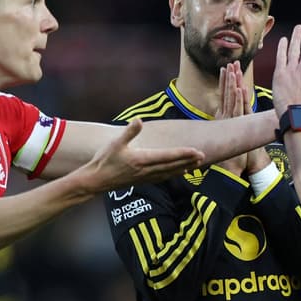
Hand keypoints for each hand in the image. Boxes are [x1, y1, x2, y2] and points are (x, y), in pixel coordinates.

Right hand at [80, 118, 204, 190]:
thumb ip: (129, 132)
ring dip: (184, 168)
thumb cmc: (104, 161)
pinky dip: (174, 174)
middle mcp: (147, 170)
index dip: (184, 154)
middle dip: (189, 161)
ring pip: (170, 173)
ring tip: (197, 164)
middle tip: (204, 156)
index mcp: (142, 159)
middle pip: (173, 165)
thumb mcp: (115, 144)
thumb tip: (139, 119)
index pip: (168, 156)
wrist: (96, 181)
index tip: (197, 151)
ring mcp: (145, 177)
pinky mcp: (143, 181)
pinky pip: (164, 177)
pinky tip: (181, 172)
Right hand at [214, 63, 250, 175]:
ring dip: (233, 84)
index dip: (225, 81)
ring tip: (234, 70)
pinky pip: (237, 111)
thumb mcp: (234, 135)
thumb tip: (237, 117)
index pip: (224, 95)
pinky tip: (239, 89)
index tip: (226, 68)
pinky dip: (238, 99)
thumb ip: (234, 126)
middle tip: (232, 63)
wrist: (231, 169)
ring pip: (231, 99)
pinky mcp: (234, 128)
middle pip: (227, 94)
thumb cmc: (235, 153)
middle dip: (229, 77)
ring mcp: (229, 122)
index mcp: (224, 118)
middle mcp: (225, 118)